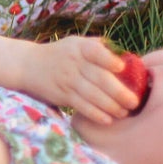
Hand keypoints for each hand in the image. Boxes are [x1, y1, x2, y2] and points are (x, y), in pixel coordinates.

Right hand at [19, 36, 142, 124]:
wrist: (28, 65)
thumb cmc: (60, 54)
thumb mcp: (76, 43)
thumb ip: (98, 48)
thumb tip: (128, 59)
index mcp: (80, 47)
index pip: (96, 52)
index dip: (109, 60)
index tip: (121, 68)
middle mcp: (73, 63)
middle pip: (99, 78)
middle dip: (119, 92)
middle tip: (135, 102)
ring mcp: (67, 80)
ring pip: (92, 95)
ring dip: (111, 106)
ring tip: (125, 112)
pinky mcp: (62, 95)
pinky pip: (81, 106)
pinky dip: (95, 114)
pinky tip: (108, 119)